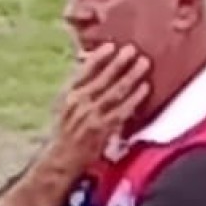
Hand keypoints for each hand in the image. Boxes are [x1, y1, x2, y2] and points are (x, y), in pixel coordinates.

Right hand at [50, 43, 150, 166]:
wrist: (61, 159)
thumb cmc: (65, 133)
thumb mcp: (65, 107)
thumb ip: (78, 89)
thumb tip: (89, 70)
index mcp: (69, 94)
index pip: (84, 71)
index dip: (98, 57)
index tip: (111, 46)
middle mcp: (79, 102)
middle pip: (103, 78)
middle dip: (119, 62)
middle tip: (133, 50)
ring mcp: (92, 115)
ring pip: (115, 91)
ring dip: (131, 76)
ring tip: (144, 64)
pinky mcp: (102, 129)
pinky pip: (123, 110)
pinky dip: (135, 98)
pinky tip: (144, 88)